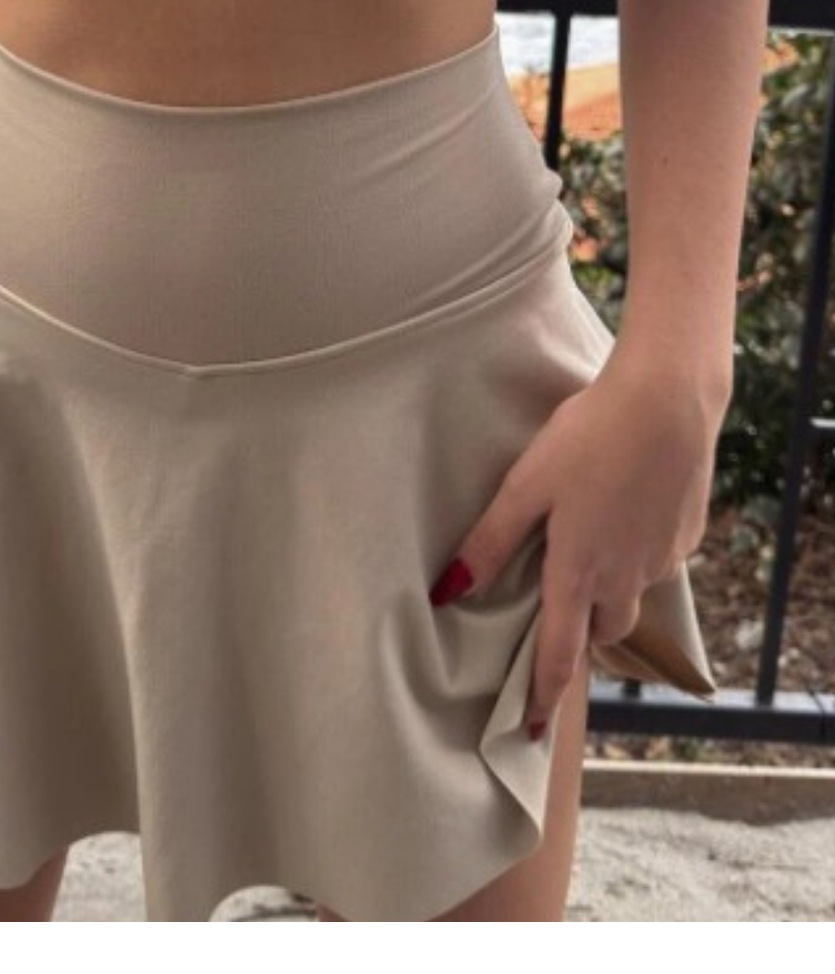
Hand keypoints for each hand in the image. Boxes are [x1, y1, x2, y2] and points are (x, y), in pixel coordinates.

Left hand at [429, 342, 722, 738]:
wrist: (668, 404)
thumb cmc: (589, 437)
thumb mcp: (527, 485)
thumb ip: (490, 541)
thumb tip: (448, 591)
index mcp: (579, 572)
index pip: (558, 654)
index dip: (543, 696)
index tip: (534, 732)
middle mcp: (626, 578)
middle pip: (601, 631)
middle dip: (581, 636)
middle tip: (561, 623)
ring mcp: (662, 559)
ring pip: (632, 595)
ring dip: (611, 591)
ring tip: (592, 556)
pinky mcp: (687, 534)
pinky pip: (657, 561)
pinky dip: (638, 552)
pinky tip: (626, 512)